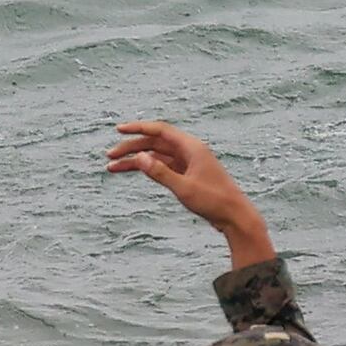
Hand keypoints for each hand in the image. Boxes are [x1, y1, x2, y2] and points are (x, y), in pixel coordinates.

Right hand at [107, 120, 275, 269]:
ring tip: (113, 168)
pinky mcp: (189, 175)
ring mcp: (189, 163)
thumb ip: (161, 173)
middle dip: (131, 148)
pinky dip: (148, 169)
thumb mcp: (184, 188)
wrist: (236, 217)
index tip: (118, 130)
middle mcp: (190, 151)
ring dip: (136, 160)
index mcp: (192, 147)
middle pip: (155, 143)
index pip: (160, 130)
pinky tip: (133, 171)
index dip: (137, 128)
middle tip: (110, 156)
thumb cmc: (214, 202)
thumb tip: (139, 158)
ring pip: (157, 156)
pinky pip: (163, 166)